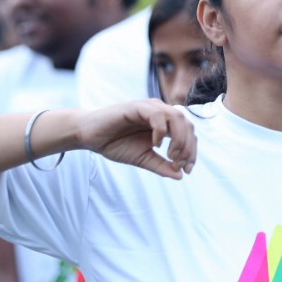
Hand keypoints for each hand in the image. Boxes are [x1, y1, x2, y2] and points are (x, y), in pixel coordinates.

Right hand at [76, 100, 195, 178]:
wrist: (90, 137)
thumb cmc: (115, 144)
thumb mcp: (143, 159)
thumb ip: (161, 165)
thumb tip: (180, 176)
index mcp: (164, 124)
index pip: (188, 133)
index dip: (192, 151)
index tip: (187, 170)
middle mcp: (160, 112)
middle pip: (187, 124)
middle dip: (188, 146)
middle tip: (179, 163)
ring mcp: (149, 107)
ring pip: (176, 117)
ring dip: (178, 138)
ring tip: (171, 155)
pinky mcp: (137, 106)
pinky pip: (157, 115)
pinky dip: (160, 130)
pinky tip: (155, 144)